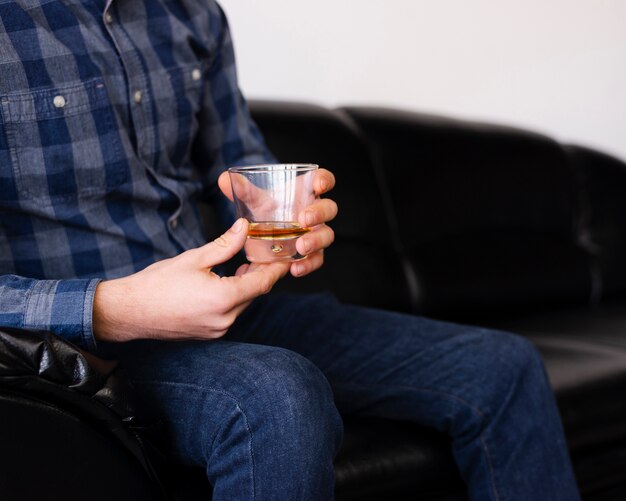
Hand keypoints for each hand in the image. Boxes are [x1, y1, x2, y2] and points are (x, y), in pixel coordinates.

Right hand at [93, 219, 289, 342]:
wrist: (129, 312)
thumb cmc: (157, 284)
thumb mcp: (194, 258)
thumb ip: (225, 244)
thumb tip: (244, 228)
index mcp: (224, 299)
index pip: (263, 283)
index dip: (277, 269)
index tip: (288, 257)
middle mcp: (225, 319)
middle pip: (254, 294)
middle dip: (262, 274)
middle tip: (268, 254)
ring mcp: (217, 330)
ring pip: (243, 304)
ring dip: (248, 286)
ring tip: (248, 264)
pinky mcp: (209, 334)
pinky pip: (230, 313)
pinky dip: (235, 297)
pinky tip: (230, 281)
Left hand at [218, 168, 337, 276]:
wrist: (264, 233)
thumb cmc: (266, 210)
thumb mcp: (254, 200)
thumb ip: (242, 190)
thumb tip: (223, 179)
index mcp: (306, 192)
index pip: (323, 180)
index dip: (325, 180)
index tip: (318, 184)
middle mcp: (316, 212)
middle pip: (329, 209)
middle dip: (319, 214)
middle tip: (303, 220)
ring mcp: (316, 233)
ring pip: (326, 236)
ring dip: (316, 241)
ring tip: (301, 246)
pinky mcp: (312, 253)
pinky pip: (316, 259)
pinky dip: (308, 264)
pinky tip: (295, 268)